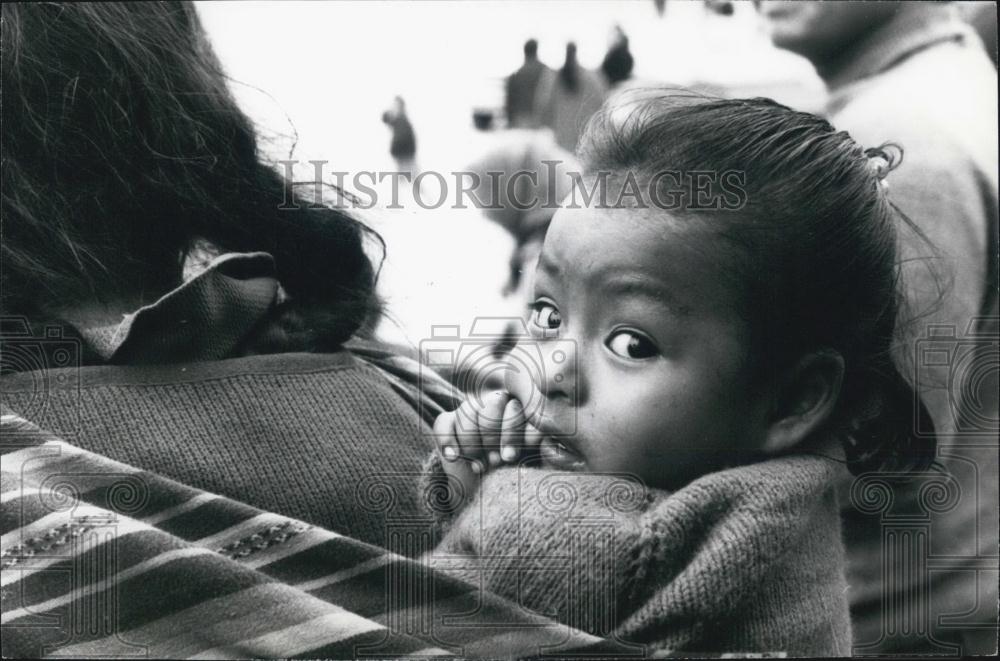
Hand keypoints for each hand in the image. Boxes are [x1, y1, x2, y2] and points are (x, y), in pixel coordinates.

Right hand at [432, 391, 542, 509]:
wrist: (490, 487)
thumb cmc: (520, 471)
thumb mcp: (537, 461)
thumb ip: (546, 450)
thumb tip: (550, 443)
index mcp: (523, 407)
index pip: (518, 406)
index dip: (512, 432)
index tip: (511, 458)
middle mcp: (498, 402)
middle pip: (491, 404)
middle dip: (492, 436)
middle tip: (496, 462)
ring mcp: (471, 410)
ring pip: (467, 411)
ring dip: (472, 442)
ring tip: (480, 467)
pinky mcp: (448, 422)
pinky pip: (443, 422)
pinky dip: (447, 440)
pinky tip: (455, 458)